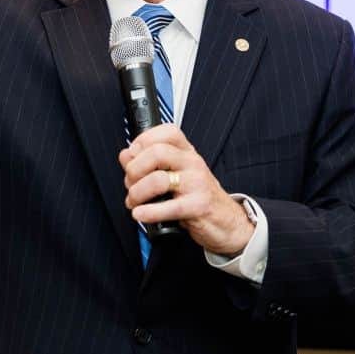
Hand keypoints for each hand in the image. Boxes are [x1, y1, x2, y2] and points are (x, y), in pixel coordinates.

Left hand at [120, 124, 253, 256]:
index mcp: (187, 152)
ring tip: (135, 202)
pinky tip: (141, 214)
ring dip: (137, 193)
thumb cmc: (199, 197)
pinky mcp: (199, 206)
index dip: (143, 140)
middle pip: (157, 153)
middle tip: (130, 183)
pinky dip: (149, 212)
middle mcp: (192, 163)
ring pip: (158, 180)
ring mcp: (197, 183)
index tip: (132, 155)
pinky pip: (169, 207)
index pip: (166, 132)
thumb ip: (149, 163)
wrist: (228, 221)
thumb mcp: (177, 175)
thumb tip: (126, 155)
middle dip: (134, 170)